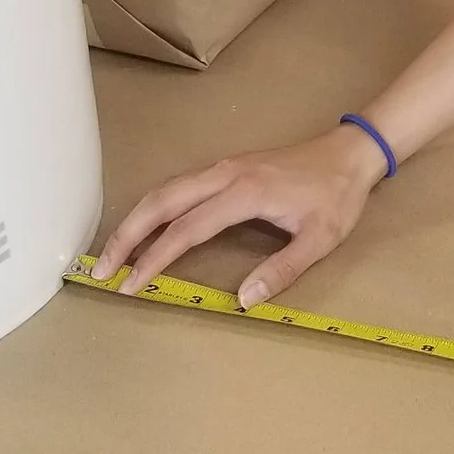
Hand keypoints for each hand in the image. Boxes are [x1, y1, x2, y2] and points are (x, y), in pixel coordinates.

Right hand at [90, 124, 389, 307]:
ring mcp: (223, 168)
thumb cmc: (337, 196)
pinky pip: (178, 186)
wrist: (350, 153)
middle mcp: (225, 175)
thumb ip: (283, 270)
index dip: (155, 258)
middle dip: (126, 235)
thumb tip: (243, 299)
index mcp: (245, 193)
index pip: (186, 229)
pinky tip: (145, 226)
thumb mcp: (320, 239)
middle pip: (161, 201)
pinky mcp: (225, 168)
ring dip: (135, 219)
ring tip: (114, 253)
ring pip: (165, 190)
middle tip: (102, 269)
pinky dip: (153, 207)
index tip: (132, 285)